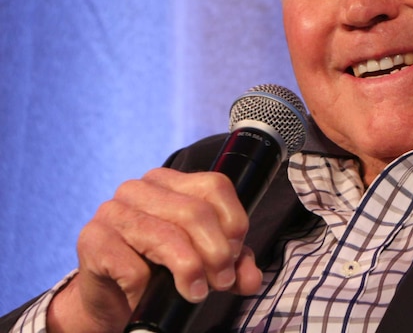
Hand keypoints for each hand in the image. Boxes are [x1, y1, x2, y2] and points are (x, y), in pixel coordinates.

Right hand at [46, 168, 262, 332]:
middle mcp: (139, 188)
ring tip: (197, 293)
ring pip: (167, 236)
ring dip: (190, 270)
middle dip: (217, 253)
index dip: (234, 223)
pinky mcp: (92, 240)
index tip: (235, 256)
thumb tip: (251, 278)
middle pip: (195, 212)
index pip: (215, 186)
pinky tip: (148, 297)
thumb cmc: (158, 272)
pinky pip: (132, 266)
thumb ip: (233, 263)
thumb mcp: (204, 263)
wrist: (110, 301)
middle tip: (221, 282)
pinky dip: (147, 289)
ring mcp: (112, 211)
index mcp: (169, 182)